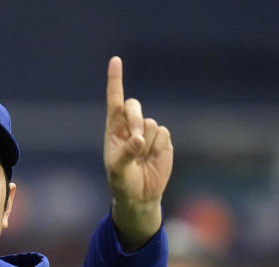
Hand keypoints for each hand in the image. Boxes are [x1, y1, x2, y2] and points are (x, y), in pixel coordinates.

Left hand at [104, 56, 172, 249]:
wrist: (140, 195)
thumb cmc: (122, 181)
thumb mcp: (118, 170)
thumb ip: (126, 153)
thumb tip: (139, 140)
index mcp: (114, 129)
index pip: (114, 100)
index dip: (115, 80)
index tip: (115, 60)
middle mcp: (131, 126)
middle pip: (134, 107)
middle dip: (135, 120)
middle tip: (136, 143)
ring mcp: (148, 132)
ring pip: (151, 124)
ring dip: (147, 142)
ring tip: (142, 159)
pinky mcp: (163, 140)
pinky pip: (164, 135)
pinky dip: (159, 148)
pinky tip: (153, 160)